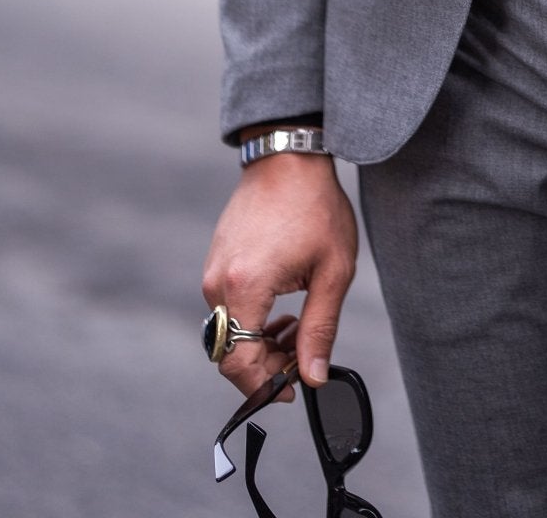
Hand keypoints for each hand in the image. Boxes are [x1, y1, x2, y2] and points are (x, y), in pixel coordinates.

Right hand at [202, 153, 357, 398]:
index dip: (263, 385)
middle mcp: (219, 282)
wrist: (289, 157)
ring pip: (228, 331)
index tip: (290, 390)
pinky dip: (251, 320)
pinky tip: (282, 311)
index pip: (238, 361)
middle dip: (265, 365)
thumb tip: (313, 376)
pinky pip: (226, 308)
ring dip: (260, 342)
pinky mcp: (216, 261)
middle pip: (230, 351)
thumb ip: (320, 328)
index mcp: (245, 286)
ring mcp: (213, 270)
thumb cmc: (315, 207)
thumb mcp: (332, 271)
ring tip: (297, 330)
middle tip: (301, 360)